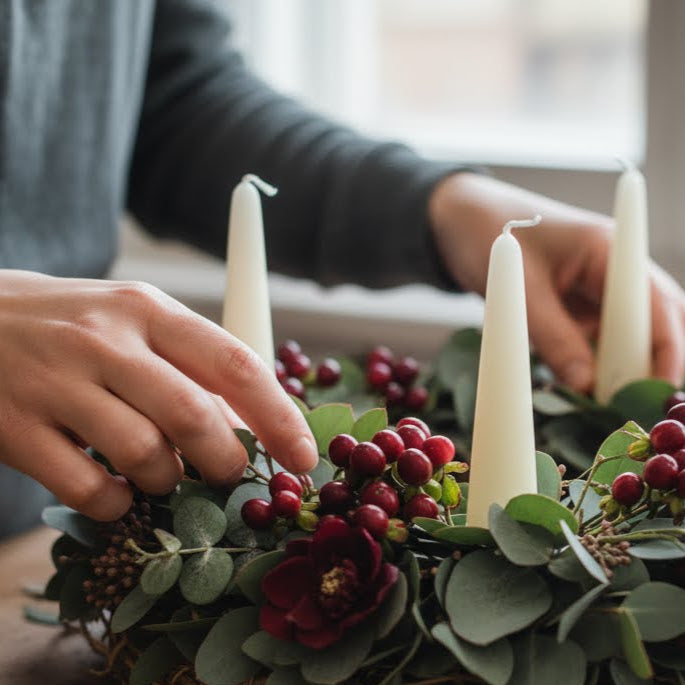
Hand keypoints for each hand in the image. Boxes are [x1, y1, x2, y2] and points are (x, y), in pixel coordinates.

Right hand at [0, 271, 317, 519]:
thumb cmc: (76, 327)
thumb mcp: (138, 324)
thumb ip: (192, 369)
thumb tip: (251, 430)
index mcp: (148, 310)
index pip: (234, 364)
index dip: (278, 417)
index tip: (305, 458)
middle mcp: (105, 341)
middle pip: (194, 417)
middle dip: (225, 461)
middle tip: (226, 472)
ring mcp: (56, 383)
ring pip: (145, 456)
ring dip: (168, 481)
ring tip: (159, 471)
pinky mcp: (16, 428)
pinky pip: (89, 489)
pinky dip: (117, 503)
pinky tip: (115, 489)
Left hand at [429, 172, 684, 391]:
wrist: (456, 220)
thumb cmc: (485, 234)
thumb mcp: (519, 289)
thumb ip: (554, 337)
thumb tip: (588, 385)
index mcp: (609, 251)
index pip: (658, 305)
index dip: (667, 349)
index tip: (656, 389)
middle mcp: (612, 271)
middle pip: (651, 324)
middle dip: (645, 366)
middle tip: (625, 407)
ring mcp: (595, 290)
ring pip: (624, 338)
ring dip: (618, 371)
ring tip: (603, 406)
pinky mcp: (576, 307)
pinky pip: (595, 341)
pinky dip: (592, 366)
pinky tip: (580, 391)